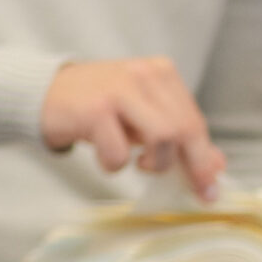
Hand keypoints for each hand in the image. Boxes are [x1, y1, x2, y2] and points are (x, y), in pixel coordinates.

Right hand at [41, 57, 223, 196]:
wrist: (45, 92)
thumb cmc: (99, 106)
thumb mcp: (143, 115)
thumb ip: (178, 135)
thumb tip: (216, 166)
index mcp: (161, 72)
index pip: (194, 120)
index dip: (204, 158)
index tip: (209, 188)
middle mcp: (142, 75)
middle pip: (183, 129)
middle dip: (189, 166)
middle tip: (185, 188)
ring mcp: (118, 91)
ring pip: (162, 138)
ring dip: (153, 164)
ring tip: (139, 162)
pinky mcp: (94, 111)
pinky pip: (120, 154)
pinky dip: (115, 165)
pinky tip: (106, 155)